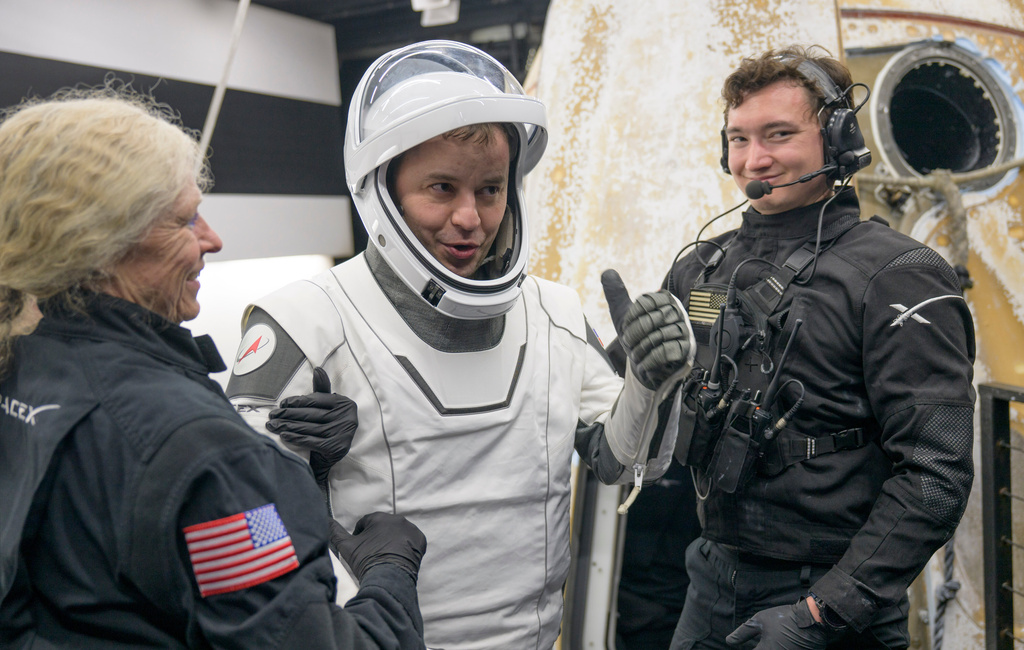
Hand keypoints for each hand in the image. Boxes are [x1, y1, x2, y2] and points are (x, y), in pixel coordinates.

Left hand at [266, 367, 356, 485]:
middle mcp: (347, 417)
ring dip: (288, 426)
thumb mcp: (326, 407)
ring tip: (273, 425)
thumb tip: (318, 369)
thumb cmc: (326, 426)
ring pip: (309, 427)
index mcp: (345, 403)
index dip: (297, 401)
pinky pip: (311, 441)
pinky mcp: (337, 448)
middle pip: (311, 414)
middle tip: (272, 415)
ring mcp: (343, 433)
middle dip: (288, 414)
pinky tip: (283, 435)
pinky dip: (296, 438)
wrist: (330, 457)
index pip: (316, 400)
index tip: (281, 403)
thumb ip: (321, 390)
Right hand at [329, 513, 426, 581]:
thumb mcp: (346, 547)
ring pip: (396, 533)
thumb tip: (326, 520)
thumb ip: (335, 531)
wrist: (388, 579)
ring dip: (391, 541)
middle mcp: (397, 519)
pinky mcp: (420, 541)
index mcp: (379, 517)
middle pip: (382, 527)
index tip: (360, 548)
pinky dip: (404, 547)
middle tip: (372, 553)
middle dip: (376, 537)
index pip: (365, 522)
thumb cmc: (366, 561)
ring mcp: (410, 530)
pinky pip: (410, 541)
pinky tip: (397, 557)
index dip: (360, 535)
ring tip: (384, 556)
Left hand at [601, 269, 691, 389]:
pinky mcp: (685, 349)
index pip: (645, 302)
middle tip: (629, 344)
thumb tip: (607, 272)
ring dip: (640, 349)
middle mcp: (677, 311)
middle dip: (633, 335)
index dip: (630, 318)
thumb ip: (616, 293)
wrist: (648, 364)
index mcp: (664, 299)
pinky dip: (649, 360)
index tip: (625, 327)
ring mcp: (683, 330)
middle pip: (651, 320)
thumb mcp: (624, 314)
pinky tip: (643, 363)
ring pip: (657, 337)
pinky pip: (665, 352)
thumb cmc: (638, 336)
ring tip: (637, 354)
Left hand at [726, 599, 828, 648]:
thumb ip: (743, 632)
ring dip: (769, 648)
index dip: (744, 649)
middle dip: (759, 649)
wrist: (811, 620)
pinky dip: (780, 648)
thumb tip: (729, 641)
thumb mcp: (759, 622)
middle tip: (763, 642)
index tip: (748, 646)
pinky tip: (778, 644)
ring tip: (770, 642)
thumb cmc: (784, 619)